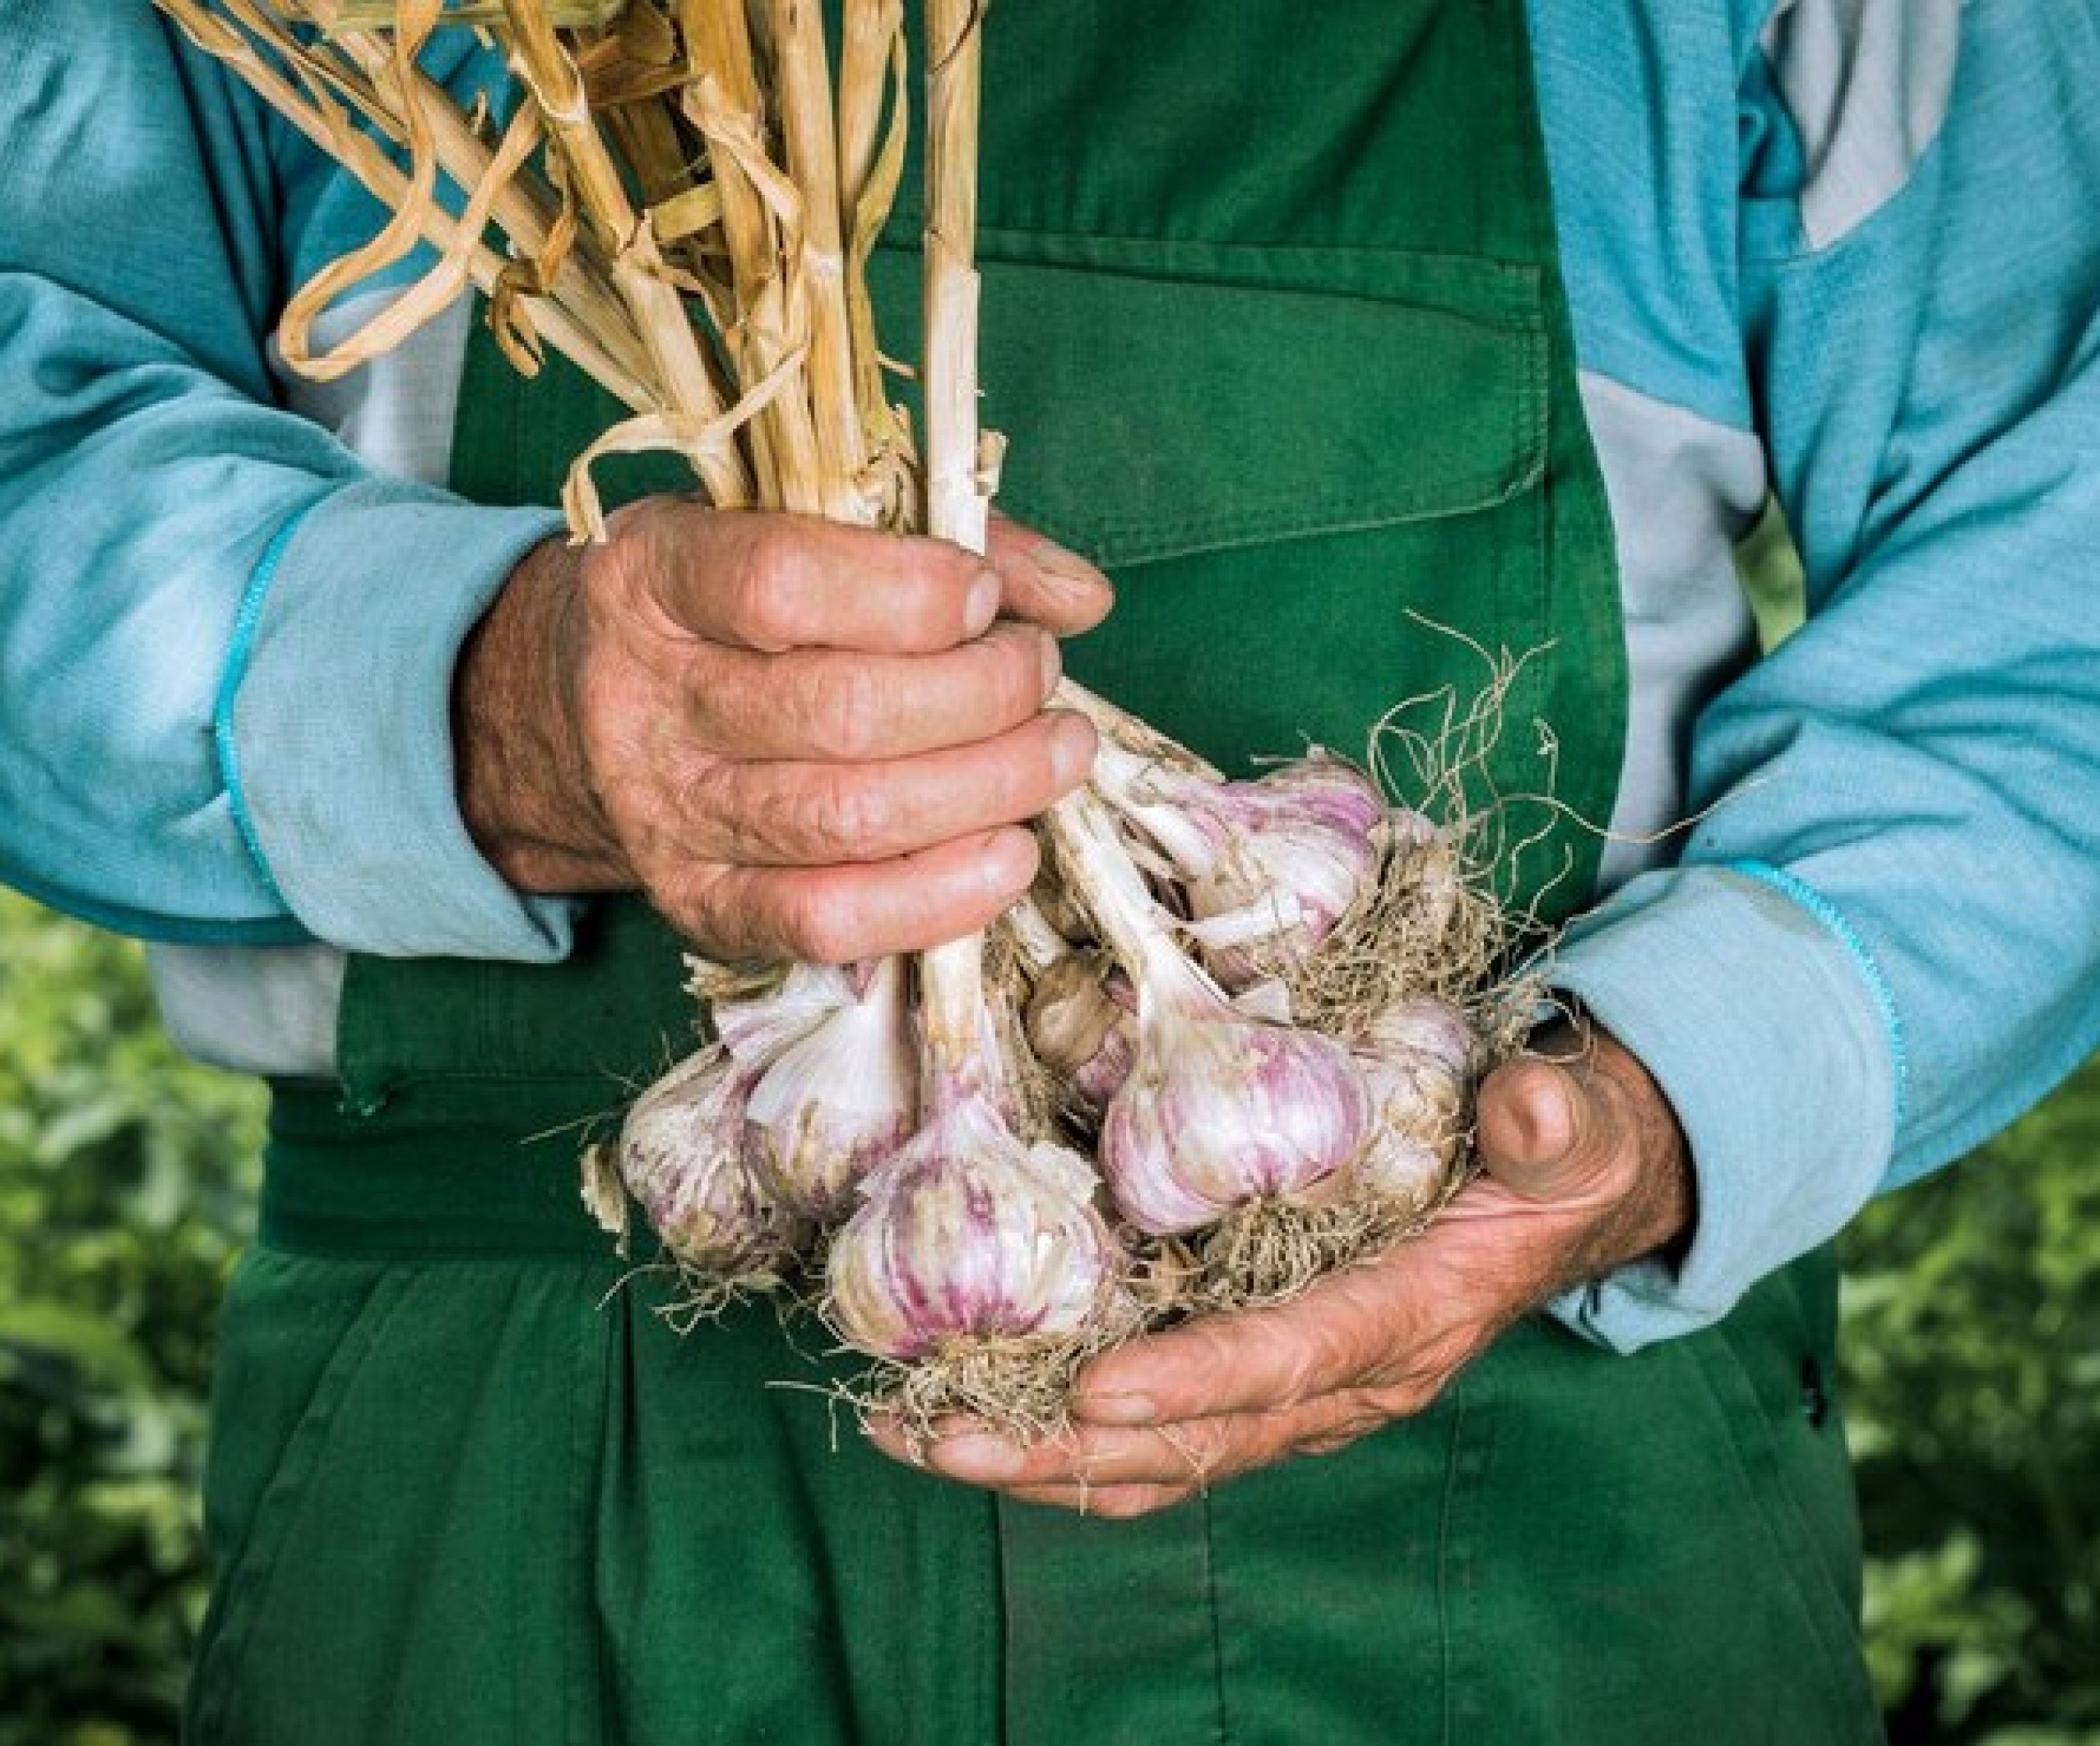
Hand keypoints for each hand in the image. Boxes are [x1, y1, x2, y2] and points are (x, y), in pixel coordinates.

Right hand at [455, 502, 1112, 960]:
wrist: (570, 713)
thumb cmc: (719, 606)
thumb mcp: (791, 528)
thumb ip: (935, 538)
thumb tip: (1082, 597)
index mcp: (655, 578)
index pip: (780, 584)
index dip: (910, 592)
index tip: (984, 594)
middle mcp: (646, 701)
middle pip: (842, 712)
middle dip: (983, 694)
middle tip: (1041, 675)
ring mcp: (668, 816)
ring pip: (850, 819)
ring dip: (989, 788)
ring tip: (1057, 752)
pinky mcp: (700, 905)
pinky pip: (826, 921)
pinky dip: (937, 897)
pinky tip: (1009, 854)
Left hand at [869, 1021, 1694, 1515]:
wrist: (1556, 1199)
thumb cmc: (1555, 1156)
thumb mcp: (1572, 1131)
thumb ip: (1551, 1126)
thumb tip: (1529, 1108)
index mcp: (1411, 1320)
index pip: (1296, 1359)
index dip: (1200, 1382)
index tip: (1096, 1391)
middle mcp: (1341, 1377)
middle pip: (1195, 1439)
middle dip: (1063, 1448)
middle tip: (940, 1435)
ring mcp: (1290, 1382)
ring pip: (1154, 1451)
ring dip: (1032, 1449)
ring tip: (910, 1431)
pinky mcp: (1253, 1362)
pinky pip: (1151, 1421)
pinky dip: (1055, 1421)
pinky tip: (964, 1391)